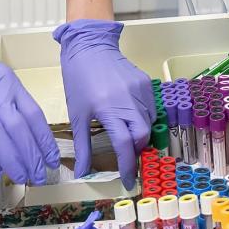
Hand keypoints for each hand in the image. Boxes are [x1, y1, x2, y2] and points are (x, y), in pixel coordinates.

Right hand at [0, 35, 59, 183]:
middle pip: (20, 130)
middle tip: (40, 175)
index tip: (51, 157)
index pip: (34, 116)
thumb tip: (24, 125)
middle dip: (32, 156)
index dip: (45, 140)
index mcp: (10, 86)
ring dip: (13, 161)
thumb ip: (10, 98)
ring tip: (22, 177)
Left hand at [54, 19, 154, 188]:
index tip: (128, 181)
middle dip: (136, 151)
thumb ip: (82, 147)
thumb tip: (83, 173)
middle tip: (126, 156)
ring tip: (127, 135)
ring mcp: (140, 90)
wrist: (90, 47)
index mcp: (108, 110)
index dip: (127, 167)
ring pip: (149, 122)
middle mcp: (128, 100)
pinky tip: (131, 116)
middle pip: (142, 136)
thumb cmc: (79, 81)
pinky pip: (151, 107)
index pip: (125, 146)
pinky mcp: (146, 82)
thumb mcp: (77, 116)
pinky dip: (143, 118)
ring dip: (140, 135)